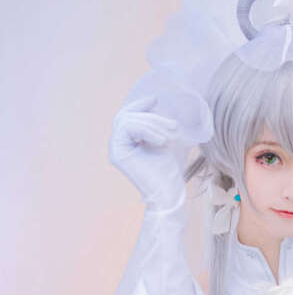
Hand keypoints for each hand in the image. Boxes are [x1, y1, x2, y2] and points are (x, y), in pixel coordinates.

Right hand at [109, 95, 185, 210]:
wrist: (169, 195)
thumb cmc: (170, 172)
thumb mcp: (167, 142)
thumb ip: (161, 126)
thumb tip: (161, 104)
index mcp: (127, 141)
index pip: (129, 115)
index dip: (140, 105)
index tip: (155, 99)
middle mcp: (118, 144)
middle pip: (130, 116)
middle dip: (154, 117)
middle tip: (175, 127)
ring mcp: (116, 149)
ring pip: (129, 120)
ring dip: (153, 124)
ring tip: (172, 136)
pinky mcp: (118, 154)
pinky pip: (128, 128)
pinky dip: (147, 131)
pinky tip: (162, 142)